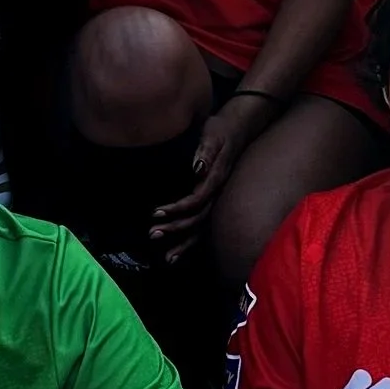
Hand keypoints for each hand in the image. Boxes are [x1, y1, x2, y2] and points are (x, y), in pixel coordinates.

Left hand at [149, 92, 276, 253]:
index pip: (196, 199)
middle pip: (199, 219)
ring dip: (185, 243)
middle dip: (176, 229)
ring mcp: (218, 200)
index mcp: (215, 178)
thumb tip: (198, 168)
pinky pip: (204, 226)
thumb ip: (205, 151)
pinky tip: (178, 253)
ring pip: (203, 228)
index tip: (156, 213)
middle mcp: (218, 193)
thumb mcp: (212, 134)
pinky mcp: (214, 201)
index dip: (177, 208)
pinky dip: (192, 241)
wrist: (237, 129)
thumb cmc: (220, 129)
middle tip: (152, 234)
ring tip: (167, 258)